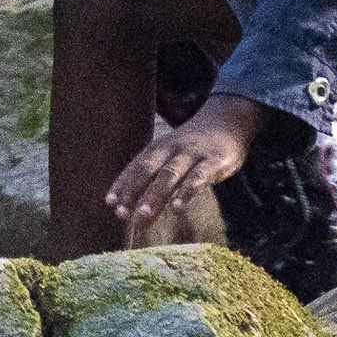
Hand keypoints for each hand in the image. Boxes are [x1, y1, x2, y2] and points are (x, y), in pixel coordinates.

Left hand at [109, 93, 266, 232]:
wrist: (227, 121)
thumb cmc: (193, 148)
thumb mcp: (171, 158)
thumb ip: (154, 183)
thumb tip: (134, 215)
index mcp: (157, 149)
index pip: (135, 167)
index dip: (122, 184)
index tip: (109, 203)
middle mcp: (171, 149)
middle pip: (148, 170)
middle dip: (133, 191)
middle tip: (121, 214)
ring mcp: (191, 154)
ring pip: (170, 174)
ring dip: (155, 194)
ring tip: (144, 214)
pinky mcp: (212, 161)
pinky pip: (198, 177)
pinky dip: (186, 192)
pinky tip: (177, 207)